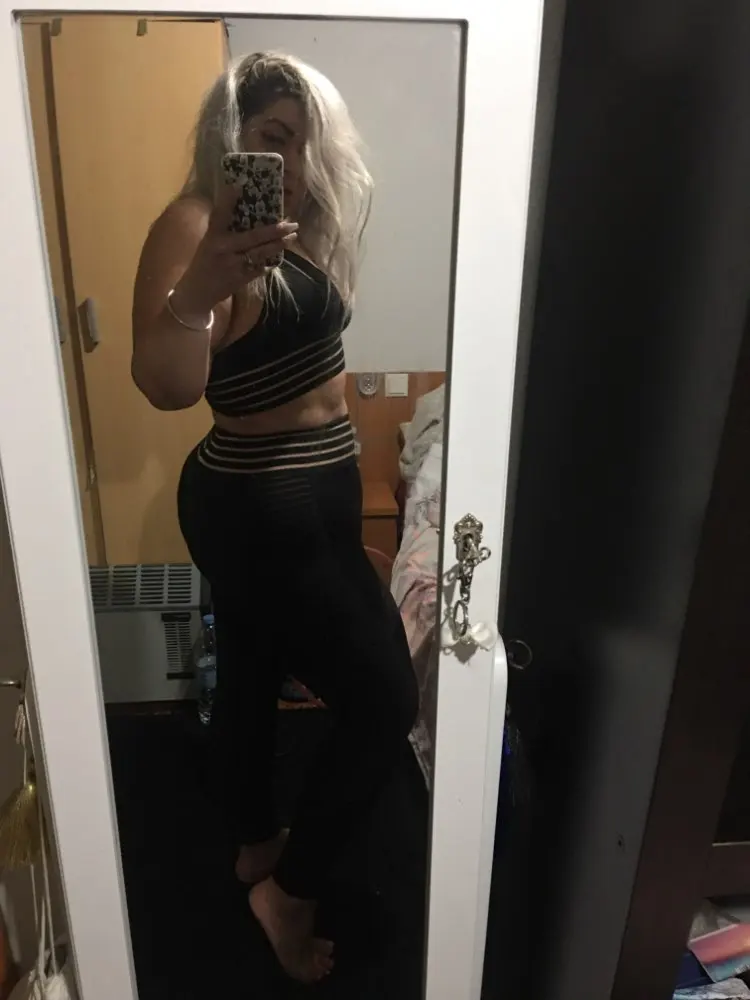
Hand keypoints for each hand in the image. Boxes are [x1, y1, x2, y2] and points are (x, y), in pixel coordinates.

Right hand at [174, 184, 297, 319]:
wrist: (197, 291)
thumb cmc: (205, 261)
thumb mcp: (209, 240)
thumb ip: (223, 225)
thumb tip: (239, 203)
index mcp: (213, 236)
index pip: (221, 213)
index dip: (229, 198)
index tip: (240, 183)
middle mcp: (223, 249)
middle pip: (253, 237)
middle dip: (274, 230)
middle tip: (291, 223)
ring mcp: (233, 266)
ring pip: (260, 253)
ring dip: (278, 245)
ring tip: (292, 237)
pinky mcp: (240, 279)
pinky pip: (260, 268)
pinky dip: (270, 261)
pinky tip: (280, 254)